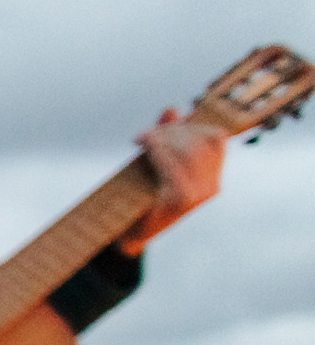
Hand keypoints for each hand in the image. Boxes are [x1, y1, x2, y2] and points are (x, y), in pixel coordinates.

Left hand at [121, 108, 223, 252]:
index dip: (192, 124)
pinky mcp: (177, 199)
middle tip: (147, 134)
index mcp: (213, 179)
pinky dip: (155, 146)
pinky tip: (141, 143)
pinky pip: (171, 161)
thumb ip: (167, 137)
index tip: (166, 124)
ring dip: (162, 136)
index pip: (216, 137)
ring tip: (143, 139)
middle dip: (172, 129)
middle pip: (200, 139)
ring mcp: (197, 195)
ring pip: (187, 147)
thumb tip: (172, 109)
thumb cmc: (141, 198)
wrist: (128, 235)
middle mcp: (211, 187)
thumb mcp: (156, 164)